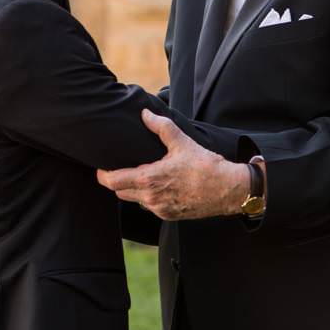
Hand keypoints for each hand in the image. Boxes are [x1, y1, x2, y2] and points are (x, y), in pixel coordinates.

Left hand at [97, 110, 249, 220]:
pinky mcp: (168, 216)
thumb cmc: (205, 166)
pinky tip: (159, 185)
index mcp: (149, 179)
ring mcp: (159, 209)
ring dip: (134, 189)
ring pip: (135, 200)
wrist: (228, 190)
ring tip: (141, 174)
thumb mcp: (182, 142)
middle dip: (117, 181)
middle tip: (120, 168)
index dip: (103, 175)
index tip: (102, 167)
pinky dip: (149, 197)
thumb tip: (145, 114)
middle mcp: (150, 198)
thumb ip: (160, 127)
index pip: (112, 182)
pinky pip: (150, 206)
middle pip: (119, 192)